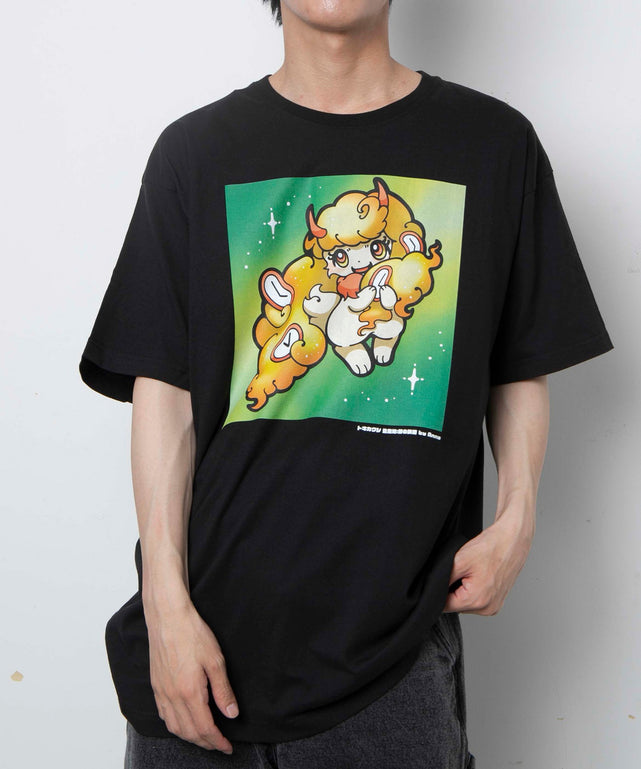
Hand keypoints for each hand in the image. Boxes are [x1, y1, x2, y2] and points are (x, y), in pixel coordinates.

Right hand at [145, 601, 238, 752]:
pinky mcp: (156, 685)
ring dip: (190, 737)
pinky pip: (164, 715)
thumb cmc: (193, 634)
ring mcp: (161, 692)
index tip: (227, 747)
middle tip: (219, 744)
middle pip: (189, 732)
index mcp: (189, 692)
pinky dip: (175, 726)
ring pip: (174, 727)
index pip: (205, 728)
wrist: (168, 617)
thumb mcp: (215, 660)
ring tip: (204, 737)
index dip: (217, 741)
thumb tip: (232, 714)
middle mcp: (172, 697)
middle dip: (205, 743)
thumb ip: (223, 690)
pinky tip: (183, 722)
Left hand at [443, 513, 533, 614]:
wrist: (512, 540)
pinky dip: (472, 590)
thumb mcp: (459, 560)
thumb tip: (431, 590)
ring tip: (470, 572)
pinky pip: (476, 600)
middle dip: (452, 590)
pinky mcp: (497, 602)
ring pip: (465, 604)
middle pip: (456, 606)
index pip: (444, 606)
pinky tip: (477, 576)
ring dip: (462, 590)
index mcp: (477, 601)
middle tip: (459, 571)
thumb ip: (442, 579)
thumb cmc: (490, 547)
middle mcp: (487, 608)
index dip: (439, 592)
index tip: (444, 577)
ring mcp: (493, 607)